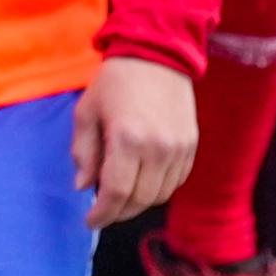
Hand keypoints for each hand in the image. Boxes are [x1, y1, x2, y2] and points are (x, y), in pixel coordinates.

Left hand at [74, 54, 198, 228]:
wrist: (158, 55)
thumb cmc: (114, 82)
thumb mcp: (86, 112)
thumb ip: (84, 152)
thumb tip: (83, 187)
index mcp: (128, 140)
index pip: (116, 192)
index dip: (102, 213)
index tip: (90, 221)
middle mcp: (158, 148)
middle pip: (140, 199)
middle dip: (118, 212)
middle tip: (103, 211)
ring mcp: (179, 149)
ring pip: (160, 195)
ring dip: (138, 204)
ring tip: (120, 198)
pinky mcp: (192, 146)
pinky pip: (176, 181)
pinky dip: (158, 190)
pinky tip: (142, 183)